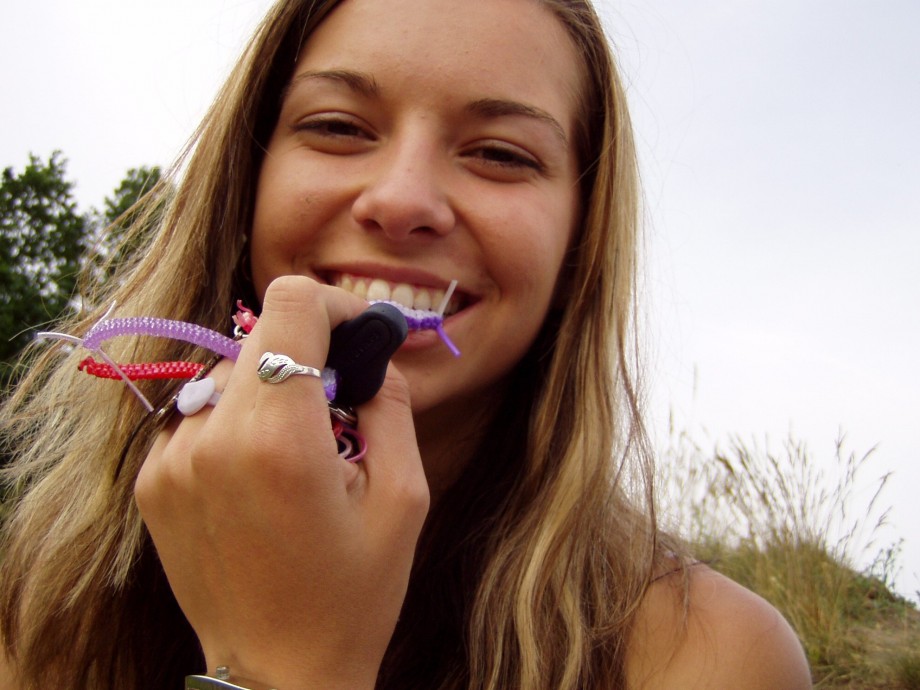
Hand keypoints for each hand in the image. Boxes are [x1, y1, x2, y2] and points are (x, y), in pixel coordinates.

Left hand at [135, 276, 429, 689]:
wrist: (278, 673)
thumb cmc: (354, 594)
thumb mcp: (403, 498)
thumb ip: (389, 405)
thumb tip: (374, 352)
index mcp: (279, 440)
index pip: (290, 306)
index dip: (335, 305)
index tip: (360, 334)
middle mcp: (211, 439)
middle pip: (258, 336)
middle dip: (307, 352)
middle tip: (340, 400)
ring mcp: (171, 461)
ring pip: (227, 374)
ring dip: (269, 390)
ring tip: (299, 449)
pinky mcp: (152, 482)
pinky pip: (200, 416)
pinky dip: (236, 423)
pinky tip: (260, 475)